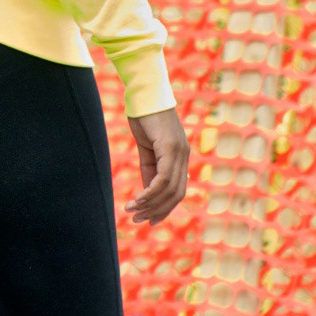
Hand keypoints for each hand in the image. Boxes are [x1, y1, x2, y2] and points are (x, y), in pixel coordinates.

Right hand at [125, 107, 189, 225]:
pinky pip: (162, 178)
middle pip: (176, 194)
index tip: (150, 220)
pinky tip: (137, 199)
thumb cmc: (145, 118)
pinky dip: (149, 192)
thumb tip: (148, 193)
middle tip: (138, 220)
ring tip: (132, 211)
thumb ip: (150, 170)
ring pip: (169, 189)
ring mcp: (179, 151)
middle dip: (157, 211)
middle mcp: (184, 155)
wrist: (145, 94)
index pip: (178, 190)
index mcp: (180, 156)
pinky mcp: (169, 146)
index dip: (165, 208)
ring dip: (150, 204)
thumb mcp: (147, 149)